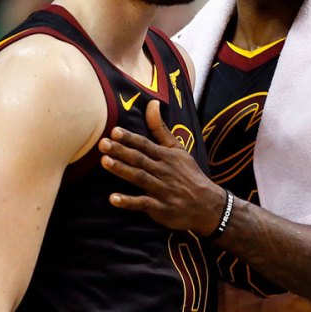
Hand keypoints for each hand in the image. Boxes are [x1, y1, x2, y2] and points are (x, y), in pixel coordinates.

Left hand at [99, 100, 225, 234]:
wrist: (208, 205)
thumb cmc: (188, 174)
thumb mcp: (178, 150)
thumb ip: (160, 129)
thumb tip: (152, 102)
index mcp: (166, 156)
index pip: (145, 144)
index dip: (130, 138)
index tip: (114, 131)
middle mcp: (163, 171)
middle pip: (139, 159)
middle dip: (121, 151)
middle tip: (102, 144)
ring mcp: (162, 190)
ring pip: (140, 178)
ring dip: (122, 170)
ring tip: (104, 162)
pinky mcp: (161, 208)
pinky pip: (143, 204)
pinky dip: (129, 202)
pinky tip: (113, 199)